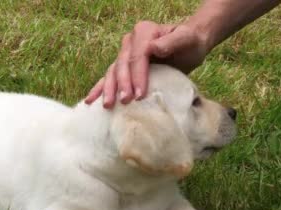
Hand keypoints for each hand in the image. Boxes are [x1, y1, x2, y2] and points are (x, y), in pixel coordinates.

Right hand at [85, 21, 208, 107]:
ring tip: (107, 105)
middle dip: (121, 85)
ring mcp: (125, 54)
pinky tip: (91, 100)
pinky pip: (110, 77)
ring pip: (112, 72)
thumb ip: (172, 41)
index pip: (137, 56)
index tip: (139, 95)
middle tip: (124, 102)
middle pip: (122, 65)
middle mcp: (131, 41)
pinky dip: (100, 88)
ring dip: (108, 89)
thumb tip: (153, 48)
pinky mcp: (125, 67)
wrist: (190, 45)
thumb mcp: (186, 39)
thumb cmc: (189, 42)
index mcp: (144, 32)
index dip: (137, 76)